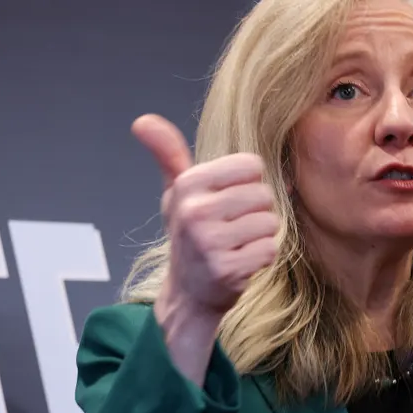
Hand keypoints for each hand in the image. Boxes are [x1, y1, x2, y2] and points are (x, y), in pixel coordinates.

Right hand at [133, 114, 278, 323]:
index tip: (229, 200)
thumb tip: (143, 121)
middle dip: (256, 212)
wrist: (189, 290)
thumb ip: (168, 154)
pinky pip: (269, 250)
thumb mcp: (176, 191)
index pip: (251, 165)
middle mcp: (195, 210)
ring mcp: (209, 242)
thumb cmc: (190, 233)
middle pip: (264, 194)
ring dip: (260, 236)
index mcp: (187, 184)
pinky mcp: (227, 269)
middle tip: (233, 227)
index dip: (248, 183)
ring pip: (270, 223)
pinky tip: (241, 261)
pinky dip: (261, 258)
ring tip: (236, 244)